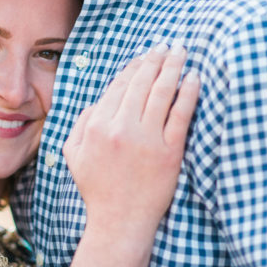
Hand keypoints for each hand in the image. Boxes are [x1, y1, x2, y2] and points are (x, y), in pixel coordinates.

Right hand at [61, 42, 198, 266]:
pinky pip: (181, 114)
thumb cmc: (97, 190)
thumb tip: (96, 102)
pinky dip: (188, 92)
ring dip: (172, 66)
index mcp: (97, 125)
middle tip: (168, 45)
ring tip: (181, 51)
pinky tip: (194, 77)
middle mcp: (121, 128)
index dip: (134, 66)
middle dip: (156, 59)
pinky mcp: (169, 151)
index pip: (119, 86)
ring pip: (161, 92)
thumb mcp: (73, 155)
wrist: (120, 222)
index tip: (146, 56)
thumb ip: (80, 123)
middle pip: (141, 83)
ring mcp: (147, 139)